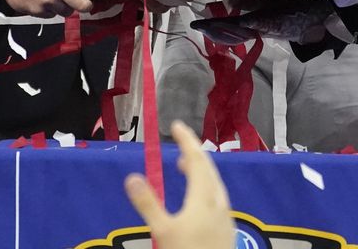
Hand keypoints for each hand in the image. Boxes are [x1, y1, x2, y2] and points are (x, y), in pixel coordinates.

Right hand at [125, 120, 234, 248]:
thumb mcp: (162, 231)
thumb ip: (148, 203)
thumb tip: (131, 176)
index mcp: (204, 198)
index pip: (197, 160)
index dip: (187, 141)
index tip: (176, 125)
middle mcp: (218, 202)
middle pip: (209, 169)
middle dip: (194, 152)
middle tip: (180, 140)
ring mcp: (225, 216)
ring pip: (214, 183)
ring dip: (200, 170)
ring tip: (184, 167)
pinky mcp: (226, 229)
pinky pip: (216, 196)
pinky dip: (204, 186)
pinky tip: (196, 197)